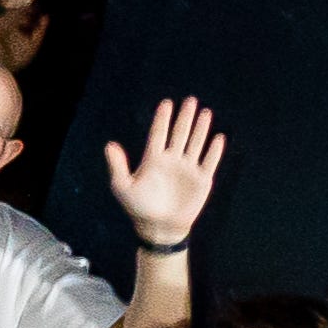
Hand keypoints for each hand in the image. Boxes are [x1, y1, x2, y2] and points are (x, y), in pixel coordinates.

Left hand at [104, 95, 223, 248]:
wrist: (159, 227)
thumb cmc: (138, 207)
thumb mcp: (123, 186)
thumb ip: (118, 165)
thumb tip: (109, 144)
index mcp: (153, 160)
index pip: (158, 134)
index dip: (162, 119)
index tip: (167, 103)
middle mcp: (172, 160)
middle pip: (180, 134)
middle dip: (185, 117)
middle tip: (190, 100)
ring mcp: (187, 169)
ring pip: (196, 143)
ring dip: (201, 128)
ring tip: (205, 112)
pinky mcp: (201, 180)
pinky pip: (209, 161)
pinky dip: (214, 150)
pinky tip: (218, 137)